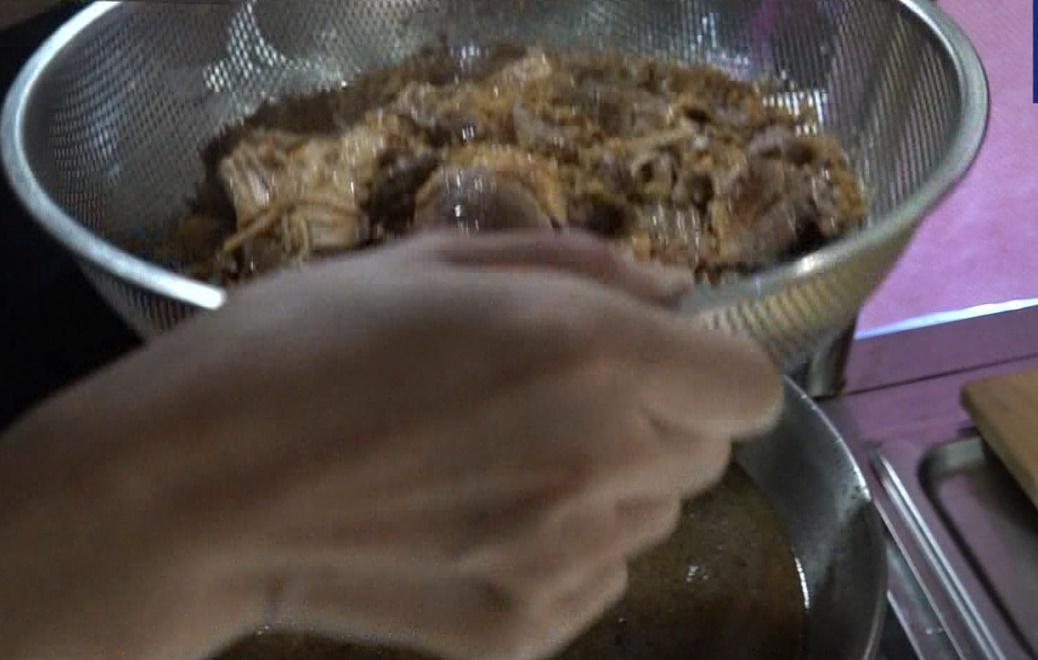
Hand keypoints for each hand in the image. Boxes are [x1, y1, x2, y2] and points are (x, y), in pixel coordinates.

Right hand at [0, 231, 781, 659]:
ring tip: (508, 455)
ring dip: (615, 479)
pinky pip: (601, 579)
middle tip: (563, 394)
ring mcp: (564, 560)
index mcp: (584, 349)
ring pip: (656, 516)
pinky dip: (567, 545)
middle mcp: (599, 459)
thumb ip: (572, 264)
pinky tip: (481, 518)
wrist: (193, 486)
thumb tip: (671, 289)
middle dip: (660, 416)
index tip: (652, 353)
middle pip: (708, 453)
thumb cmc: (297, 345)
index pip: (746, 385)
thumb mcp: (427, 263)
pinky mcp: (524, 630)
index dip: (709, 364)